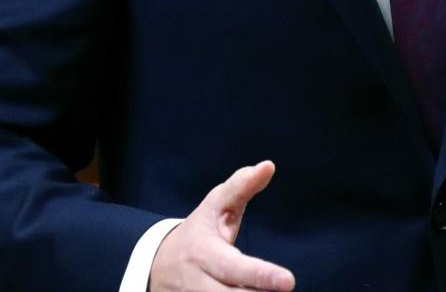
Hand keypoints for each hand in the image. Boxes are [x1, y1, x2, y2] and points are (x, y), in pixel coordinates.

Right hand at [149, 161, 295, 291]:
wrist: (156, 265)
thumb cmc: (198, 232)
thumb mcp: (214, 205)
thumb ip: (241, 186)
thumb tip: (268, 166)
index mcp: (204, 253)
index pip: (234, 268)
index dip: (261, 276)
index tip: (289, 281)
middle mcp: (198, 283)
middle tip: (286, 288)